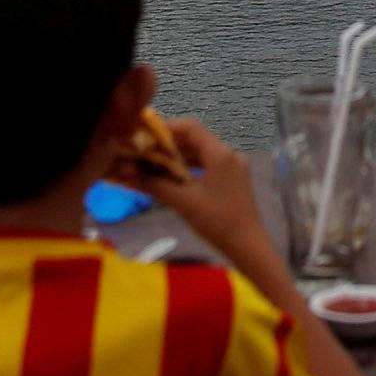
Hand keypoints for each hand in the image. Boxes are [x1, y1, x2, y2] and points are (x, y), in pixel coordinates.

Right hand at [121, 118, 272, 266]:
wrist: (249, 248)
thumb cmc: (217, 222)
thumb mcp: (183, 202)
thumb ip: (155, 183)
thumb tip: (127, 172)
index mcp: (220, 154)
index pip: (190, 127)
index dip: (166, 127)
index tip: (145, 135)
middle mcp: (230, 154)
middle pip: (195, 139)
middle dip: (169, 144)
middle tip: (145, 151)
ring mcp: (234, 167)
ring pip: (202, 152)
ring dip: (179, 157)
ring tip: (155, 164)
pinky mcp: (235, 179)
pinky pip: (209, 164)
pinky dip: (191, 167)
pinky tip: (175, 177)